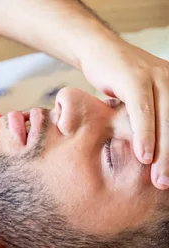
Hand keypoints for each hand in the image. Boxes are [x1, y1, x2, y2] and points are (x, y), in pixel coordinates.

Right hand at [80, 41, 168, 188]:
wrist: (98, 50)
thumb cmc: (119, 80)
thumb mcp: (140, 102)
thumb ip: (151, 121)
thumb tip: (150, 154)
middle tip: (167, 184)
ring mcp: (157, 78)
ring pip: (165, 122)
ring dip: (163, 154)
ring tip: (160, 179)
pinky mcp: (135, 78)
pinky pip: (142, 112)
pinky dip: (144, 135)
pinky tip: (143, 155)